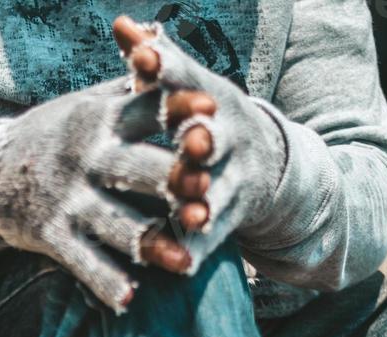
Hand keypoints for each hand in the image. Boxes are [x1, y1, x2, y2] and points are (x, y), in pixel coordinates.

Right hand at [0, 81, 205, 311]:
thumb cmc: (55, 135)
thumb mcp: (86, 103)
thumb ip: (130, 87)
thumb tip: (169, 47)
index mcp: (101, 121)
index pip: (143, 111)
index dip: (175, 109)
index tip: (208, 108)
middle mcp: (86, 158)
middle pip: (134, 168)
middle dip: (169, 179)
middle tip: (205, 192)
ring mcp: (68, 199)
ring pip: (115, 223)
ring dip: (150, 243)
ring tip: (183, 262)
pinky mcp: (51, 233)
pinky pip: (81, 261)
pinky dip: (104, 281)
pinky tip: (129, 300)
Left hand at [111, 16, 281, 264]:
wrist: (263, 161)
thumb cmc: (201, 116)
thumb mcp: (183, 87)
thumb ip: (154, 61)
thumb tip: (122, 24)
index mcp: (207, 98)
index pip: (185, 78)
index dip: (165, 68)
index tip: (142, 57)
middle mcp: (225, 136)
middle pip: (212, 137)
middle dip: (202, 140)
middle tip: (192, 139)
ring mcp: (233, 177)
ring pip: (217, 191)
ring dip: (205, 202)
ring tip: (193, 215)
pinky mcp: (230, 215)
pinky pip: (213, 233)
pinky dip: (198, 247)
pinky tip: (184, 263)